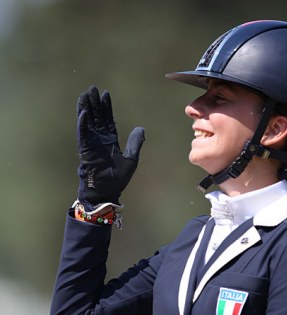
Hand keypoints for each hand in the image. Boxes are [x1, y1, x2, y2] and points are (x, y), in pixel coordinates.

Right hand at [76, 85, 144, 210]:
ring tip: (85, 95)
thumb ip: (135, 144)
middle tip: (92, 89)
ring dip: (86, 108)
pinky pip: (83, 134)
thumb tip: (141, 128)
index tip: (105, 94)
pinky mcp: (86, 149)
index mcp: (110, 141)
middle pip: (96, 117)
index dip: (106, 108)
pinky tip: (84, 113)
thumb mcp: (131, 159)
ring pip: (88, 122)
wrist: (106, 192)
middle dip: (95, 103)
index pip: (108, 121)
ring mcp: (92, 144)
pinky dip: (83, 124)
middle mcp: (100, 140)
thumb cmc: (117, 179)